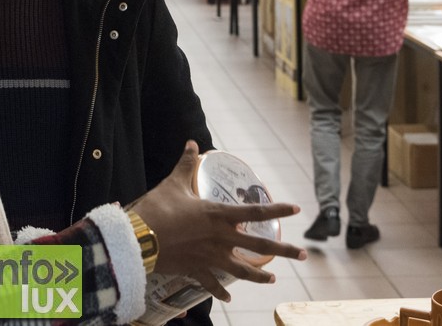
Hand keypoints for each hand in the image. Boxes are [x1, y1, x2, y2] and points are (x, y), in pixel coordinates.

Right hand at [128, 141, 306, 301]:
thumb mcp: (173, 183)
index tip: (296, 209)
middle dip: (284, 250)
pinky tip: (228, 297)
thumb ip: (186, 164)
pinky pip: (212, 284)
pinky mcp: (195, 270)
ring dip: (260, 276)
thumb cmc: (158, 208)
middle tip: (302, 254)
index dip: (277, 209)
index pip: (255, 212)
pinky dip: (221, 291)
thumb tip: (191, 144)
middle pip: (259, 247)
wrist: (139, 238)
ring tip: (273, 278)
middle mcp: (220, 238)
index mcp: (218, 215)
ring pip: (242, 270)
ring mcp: (210, 257)